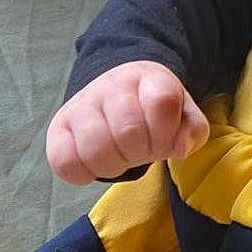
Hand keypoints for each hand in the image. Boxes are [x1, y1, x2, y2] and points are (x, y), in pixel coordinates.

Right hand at [45, 60, 208, 184]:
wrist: (117, 92)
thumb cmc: (153, 110)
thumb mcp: (183, 114)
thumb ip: (192, 130)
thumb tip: (180, 147)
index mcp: (149, 77)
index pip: (162, 102)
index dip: (168, 131)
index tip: (166, 139)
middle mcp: (111, 85)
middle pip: (128, 131)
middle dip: (143, 152)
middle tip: (143, 149)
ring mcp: (81, 104)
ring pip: (96, 149)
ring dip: (116, 165)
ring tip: (121, 156)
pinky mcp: (58, 127)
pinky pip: (64, 162)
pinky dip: (84, 174)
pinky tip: (97, 164)